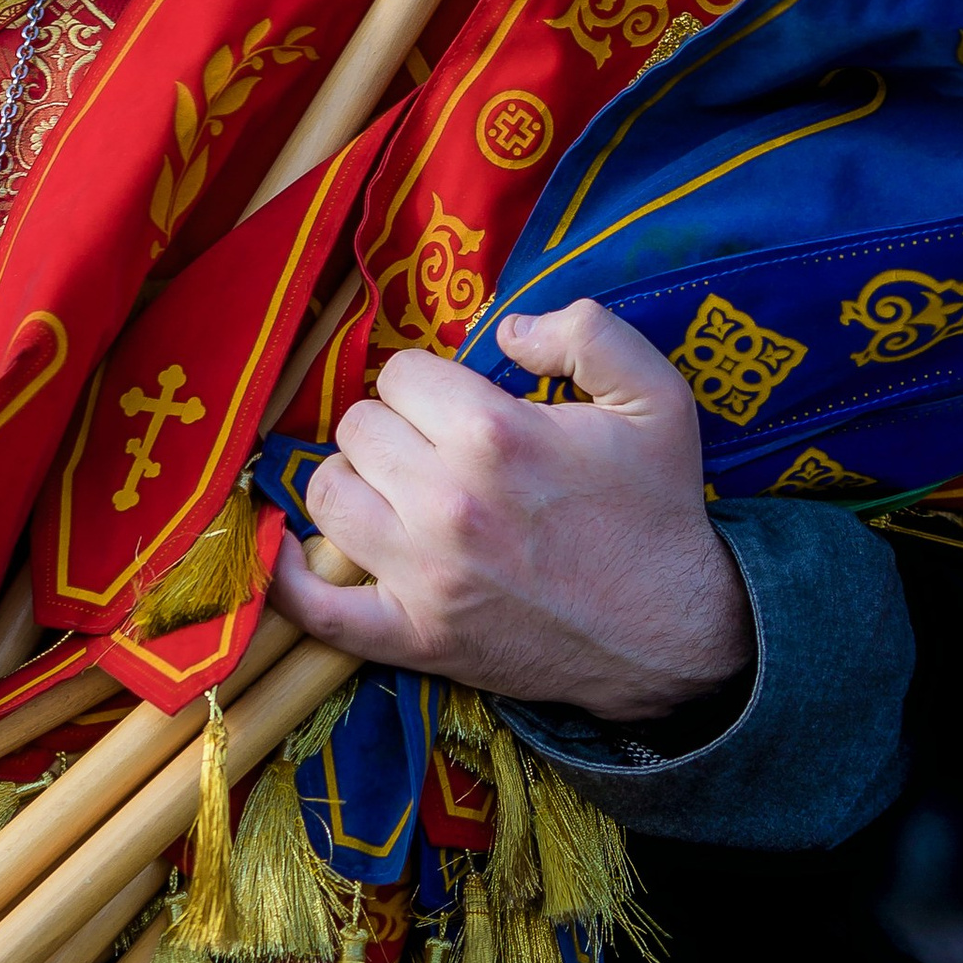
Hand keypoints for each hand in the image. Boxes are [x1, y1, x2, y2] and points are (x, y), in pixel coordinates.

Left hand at [266, 303, 751, 727]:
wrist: (675, 631)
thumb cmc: (657, 510)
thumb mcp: (656, 397)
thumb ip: (587, 331)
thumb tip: (507, 325)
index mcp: (494, 435)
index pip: (400, 373)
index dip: (430, 382)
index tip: (461, 406)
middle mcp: (446, 502)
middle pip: (357, 426)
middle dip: (395, 427)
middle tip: (438, 450)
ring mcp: (422, 575)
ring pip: (325, 492)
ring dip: (354, 483)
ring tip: (398, 491)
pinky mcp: (412, 637)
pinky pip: (314, 607)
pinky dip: (287, 576)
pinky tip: (290, 548)